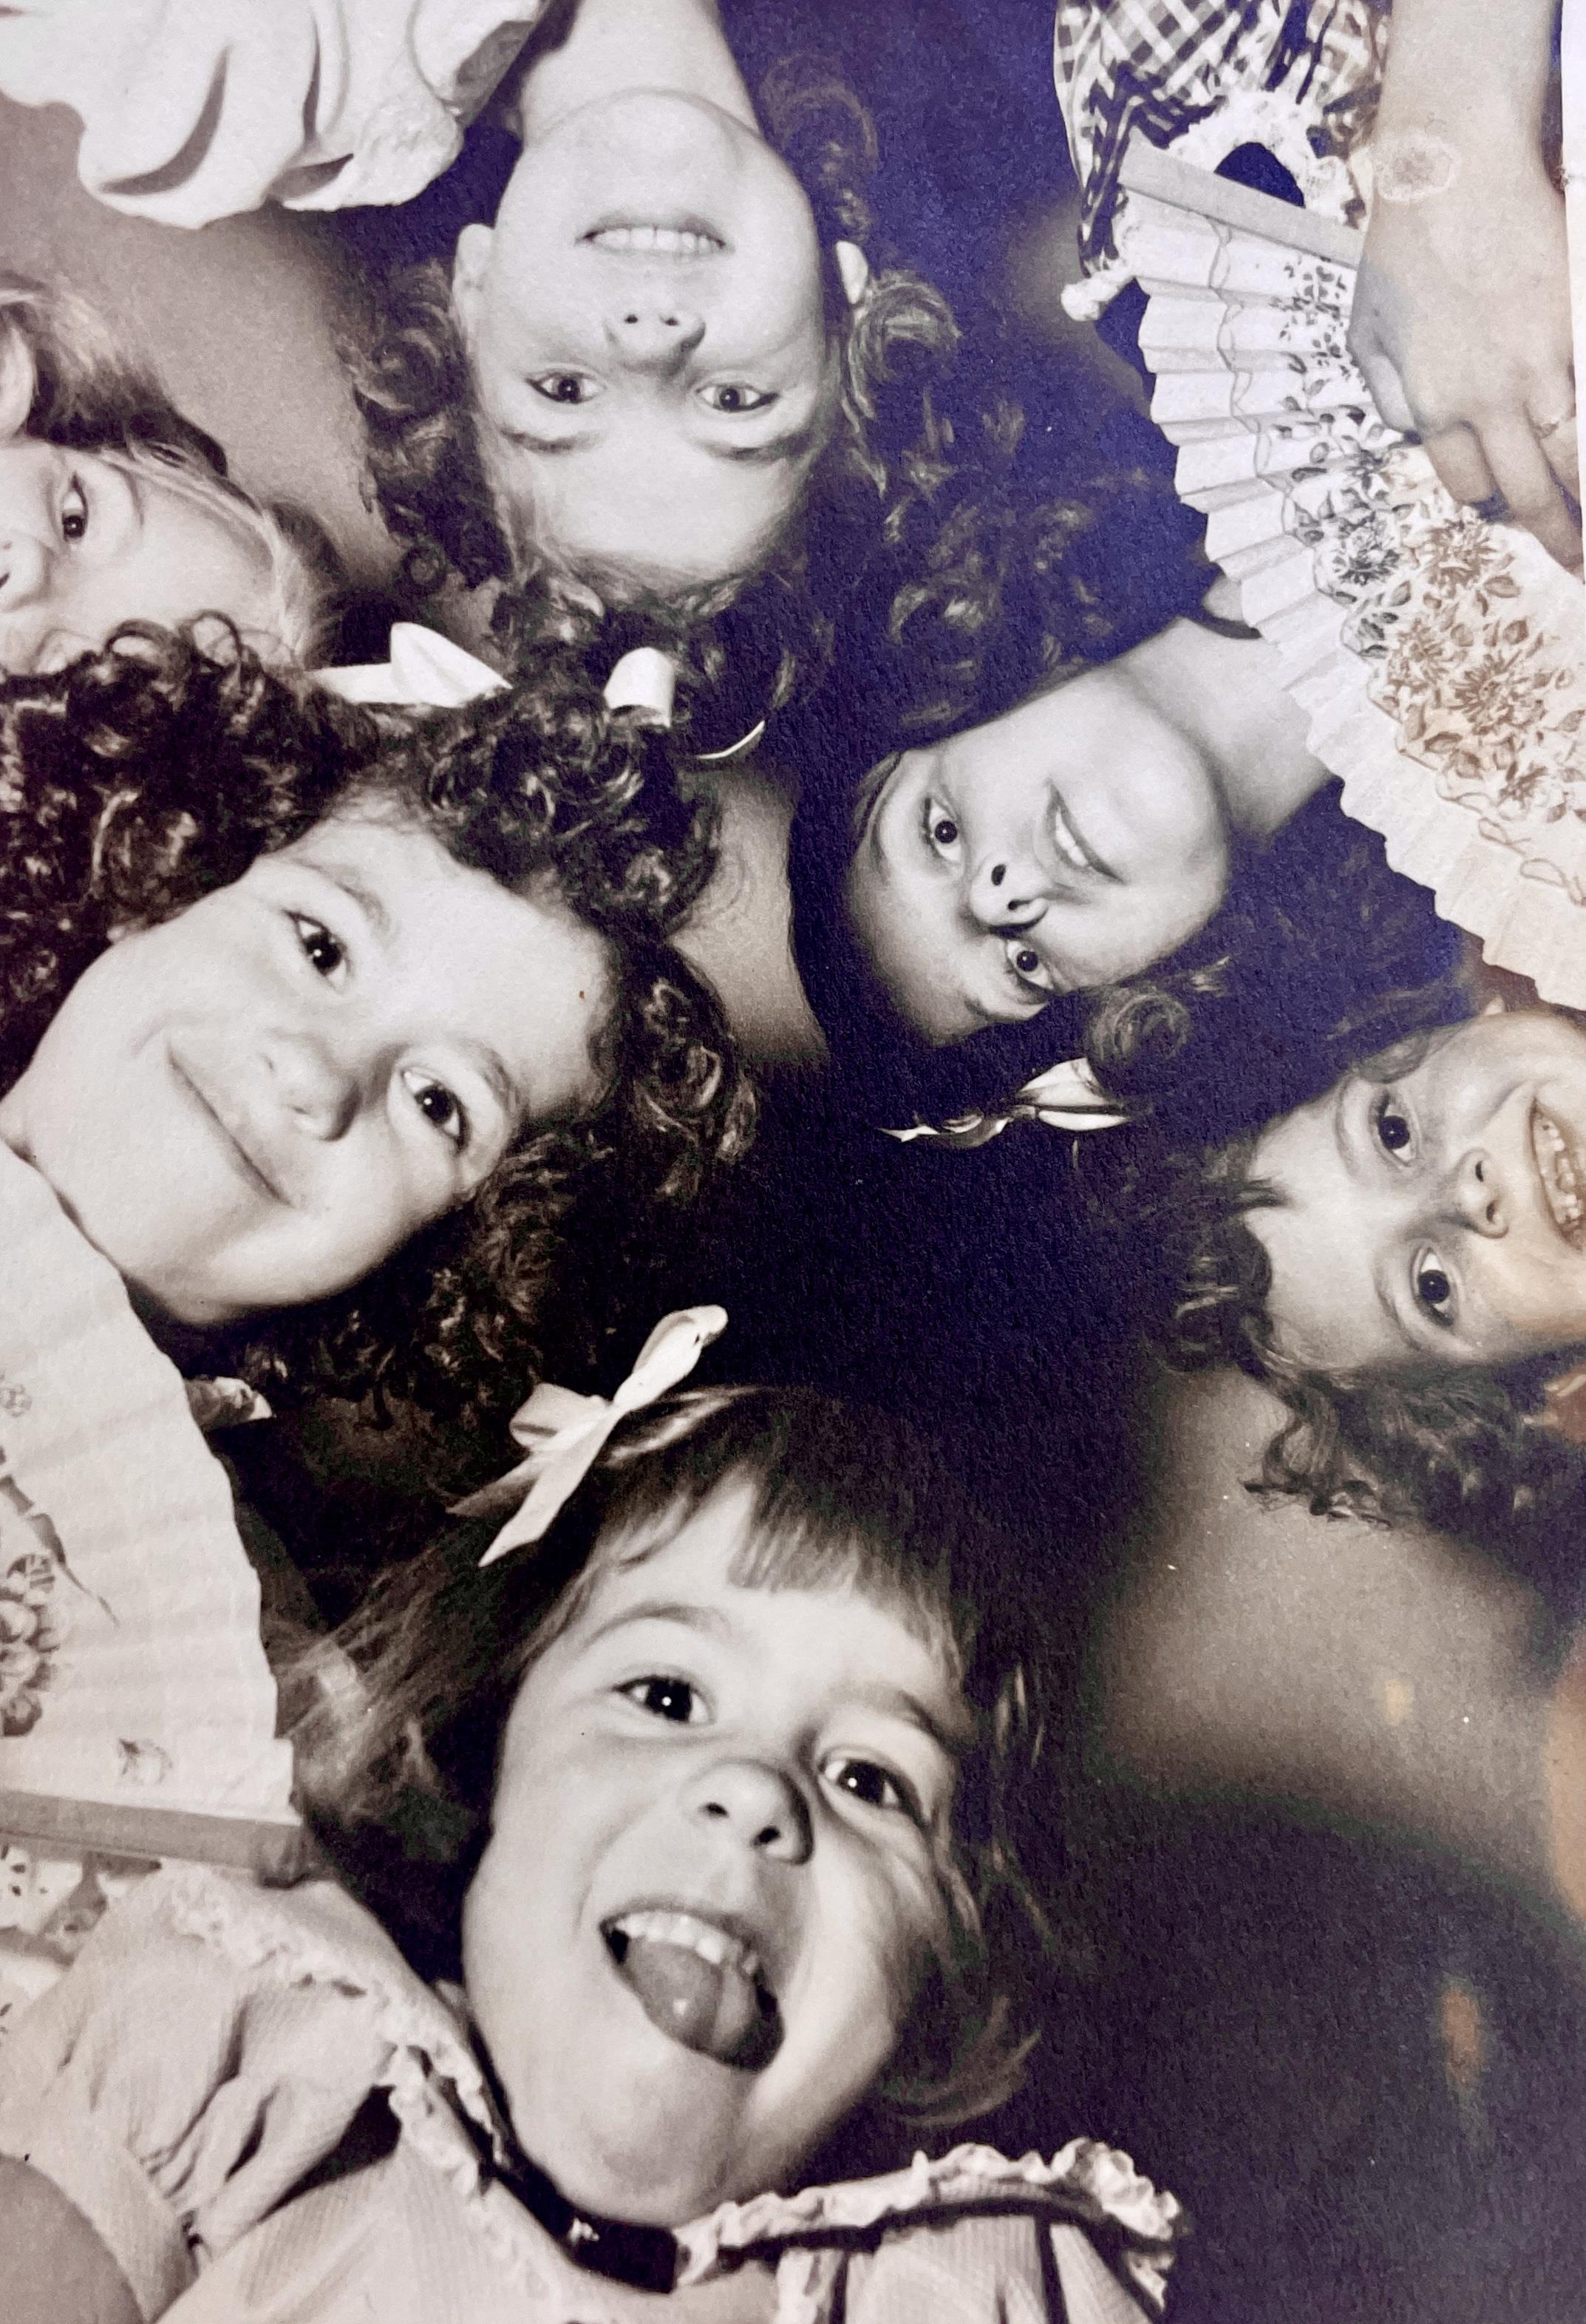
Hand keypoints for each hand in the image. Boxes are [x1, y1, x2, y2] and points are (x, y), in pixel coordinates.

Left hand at [1348, 149, 1579, 572]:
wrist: (1451, 170)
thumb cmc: (1401, 244)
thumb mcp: (1366, 331)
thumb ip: (1387, 390)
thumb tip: (1408, 430)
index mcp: (1433, 407)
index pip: (1471, 485)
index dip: (1494, 504)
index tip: (1515, 510)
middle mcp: (1487, 400)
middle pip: (1530, 490)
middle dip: (1560, 535)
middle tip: (1580, 564)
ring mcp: (1538, 366)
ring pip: (1575, 454)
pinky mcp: (1575, 327)